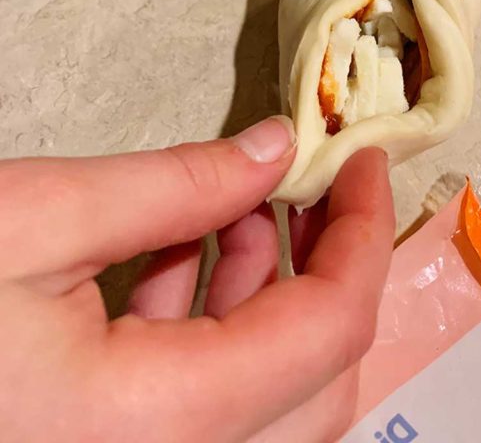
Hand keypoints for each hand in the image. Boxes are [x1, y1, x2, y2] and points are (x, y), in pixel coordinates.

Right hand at [0, 118, 393, 442]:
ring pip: (262, 393)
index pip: (327, 334)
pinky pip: (200, 396)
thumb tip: (276, 147)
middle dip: (329, 266)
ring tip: (242, 200)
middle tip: (320, 182)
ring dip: (268, 289)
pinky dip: (212, 318)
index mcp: (150, 430)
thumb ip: (173, 185)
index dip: (364, 235)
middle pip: (314, 381)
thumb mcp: (33, 221)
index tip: (365, 161)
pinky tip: (187, 243)